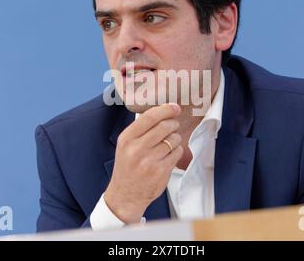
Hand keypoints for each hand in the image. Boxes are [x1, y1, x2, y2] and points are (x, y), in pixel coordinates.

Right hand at [104, 103, 182, 223]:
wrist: (126, 195)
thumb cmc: (128, 167)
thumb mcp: (126, 146)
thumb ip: (141, 129)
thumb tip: (163, 111)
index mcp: (126, 139)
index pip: (149, 117)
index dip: (165, 110)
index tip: (174, 107)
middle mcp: (136, 149)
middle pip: (165, 126)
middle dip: (173, 124)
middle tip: (173, 125)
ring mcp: (149, 161)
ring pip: (173, 139)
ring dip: (176, 138)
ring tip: (169, 143)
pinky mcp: (161, 171)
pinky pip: (178, 152)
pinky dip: (178, 151)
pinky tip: (170, 154)